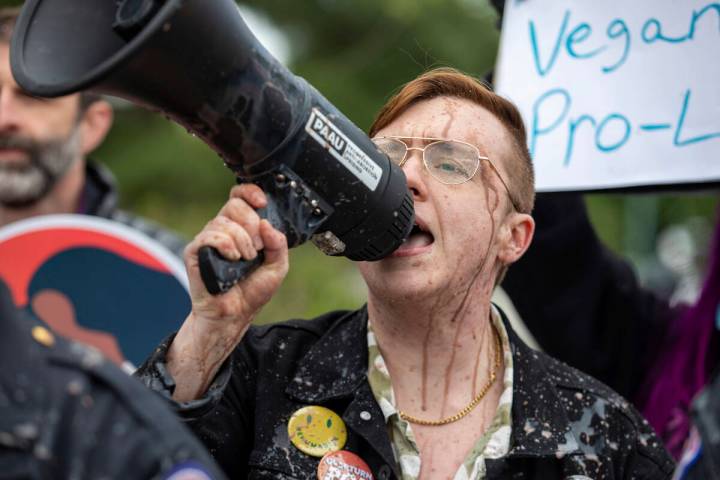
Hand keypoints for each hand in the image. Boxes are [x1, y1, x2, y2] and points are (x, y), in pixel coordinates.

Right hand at [168, 184, 287, 400]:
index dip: (250, 192)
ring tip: (245, 260)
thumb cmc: (252, 291)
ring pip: (223, 222)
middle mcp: (223, 229)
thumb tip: (267, 224)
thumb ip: (278, 244)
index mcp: (241, 227)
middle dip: (251, 224)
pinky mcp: (195, 252)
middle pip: (234, 204)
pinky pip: (209, 236)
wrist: (234, 315)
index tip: (262, 202)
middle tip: (256, 247)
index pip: (240, 196)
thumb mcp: (277, 266)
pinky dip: (225, 245)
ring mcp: (208, 240)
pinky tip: (233, 258)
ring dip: (242, 241)